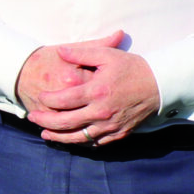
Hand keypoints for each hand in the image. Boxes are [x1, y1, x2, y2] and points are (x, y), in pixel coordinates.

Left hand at [20, 32, 159, 145]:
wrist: (161, 85)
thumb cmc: (133, 68)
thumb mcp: (108, 55)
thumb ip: (82, 53)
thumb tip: (60, 51)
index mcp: (96, 92)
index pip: (63, 101)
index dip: (47, 101)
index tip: (40, 97)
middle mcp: (101, 112)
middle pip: (66, 123)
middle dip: (45, 121)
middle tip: (33, 118)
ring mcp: (110, 125)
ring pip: (78, 137)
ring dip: (59, 137)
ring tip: (45, 135)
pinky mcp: (118, 133)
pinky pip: (95, 142)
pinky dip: (81, 142)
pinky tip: (72, 138)